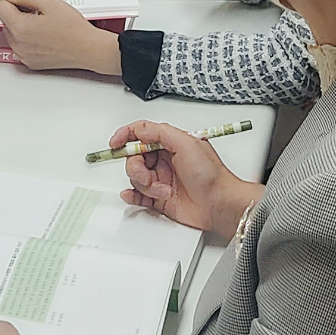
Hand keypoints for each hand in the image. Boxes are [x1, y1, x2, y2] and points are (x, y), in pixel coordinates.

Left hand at [0, 0, 122, 77]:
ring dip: (22, 27)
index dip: (14, 0)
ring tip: (44, 25)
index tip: (28, 2)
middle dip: (18, 14)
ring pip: (12, 34)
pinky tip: (44, 36)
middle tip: (40, 13)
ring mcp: (23, 56)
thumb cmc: (73, 28)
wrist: (88, 49)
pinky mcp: (30, 63)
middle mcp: (18, 45)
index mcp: (20, 28)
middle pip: (5, 21)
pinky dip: (27, 40)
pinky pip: (20, 47)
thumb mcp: (48, 2)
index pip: (1, 6)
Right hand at [115, 119, 262, 243]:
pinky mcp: (160, 198)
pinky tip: (132, 195)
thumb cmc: (211, 175)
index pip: (141, 133)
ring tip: (163, 190)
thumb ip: (161, 133)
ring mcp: (161, 179)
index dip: (126, 136)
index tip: (115, 143)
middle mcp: (165, 160)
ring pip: (136, 177)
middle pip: (134, 157)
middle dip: (136, 167)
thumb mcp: (187, 143)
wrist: (220, 205)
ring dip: (146, 185)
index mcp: (171, 143)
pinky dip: (132, 195)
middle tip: (147, 176)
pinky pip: (138, 195)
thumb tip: (139, 129)